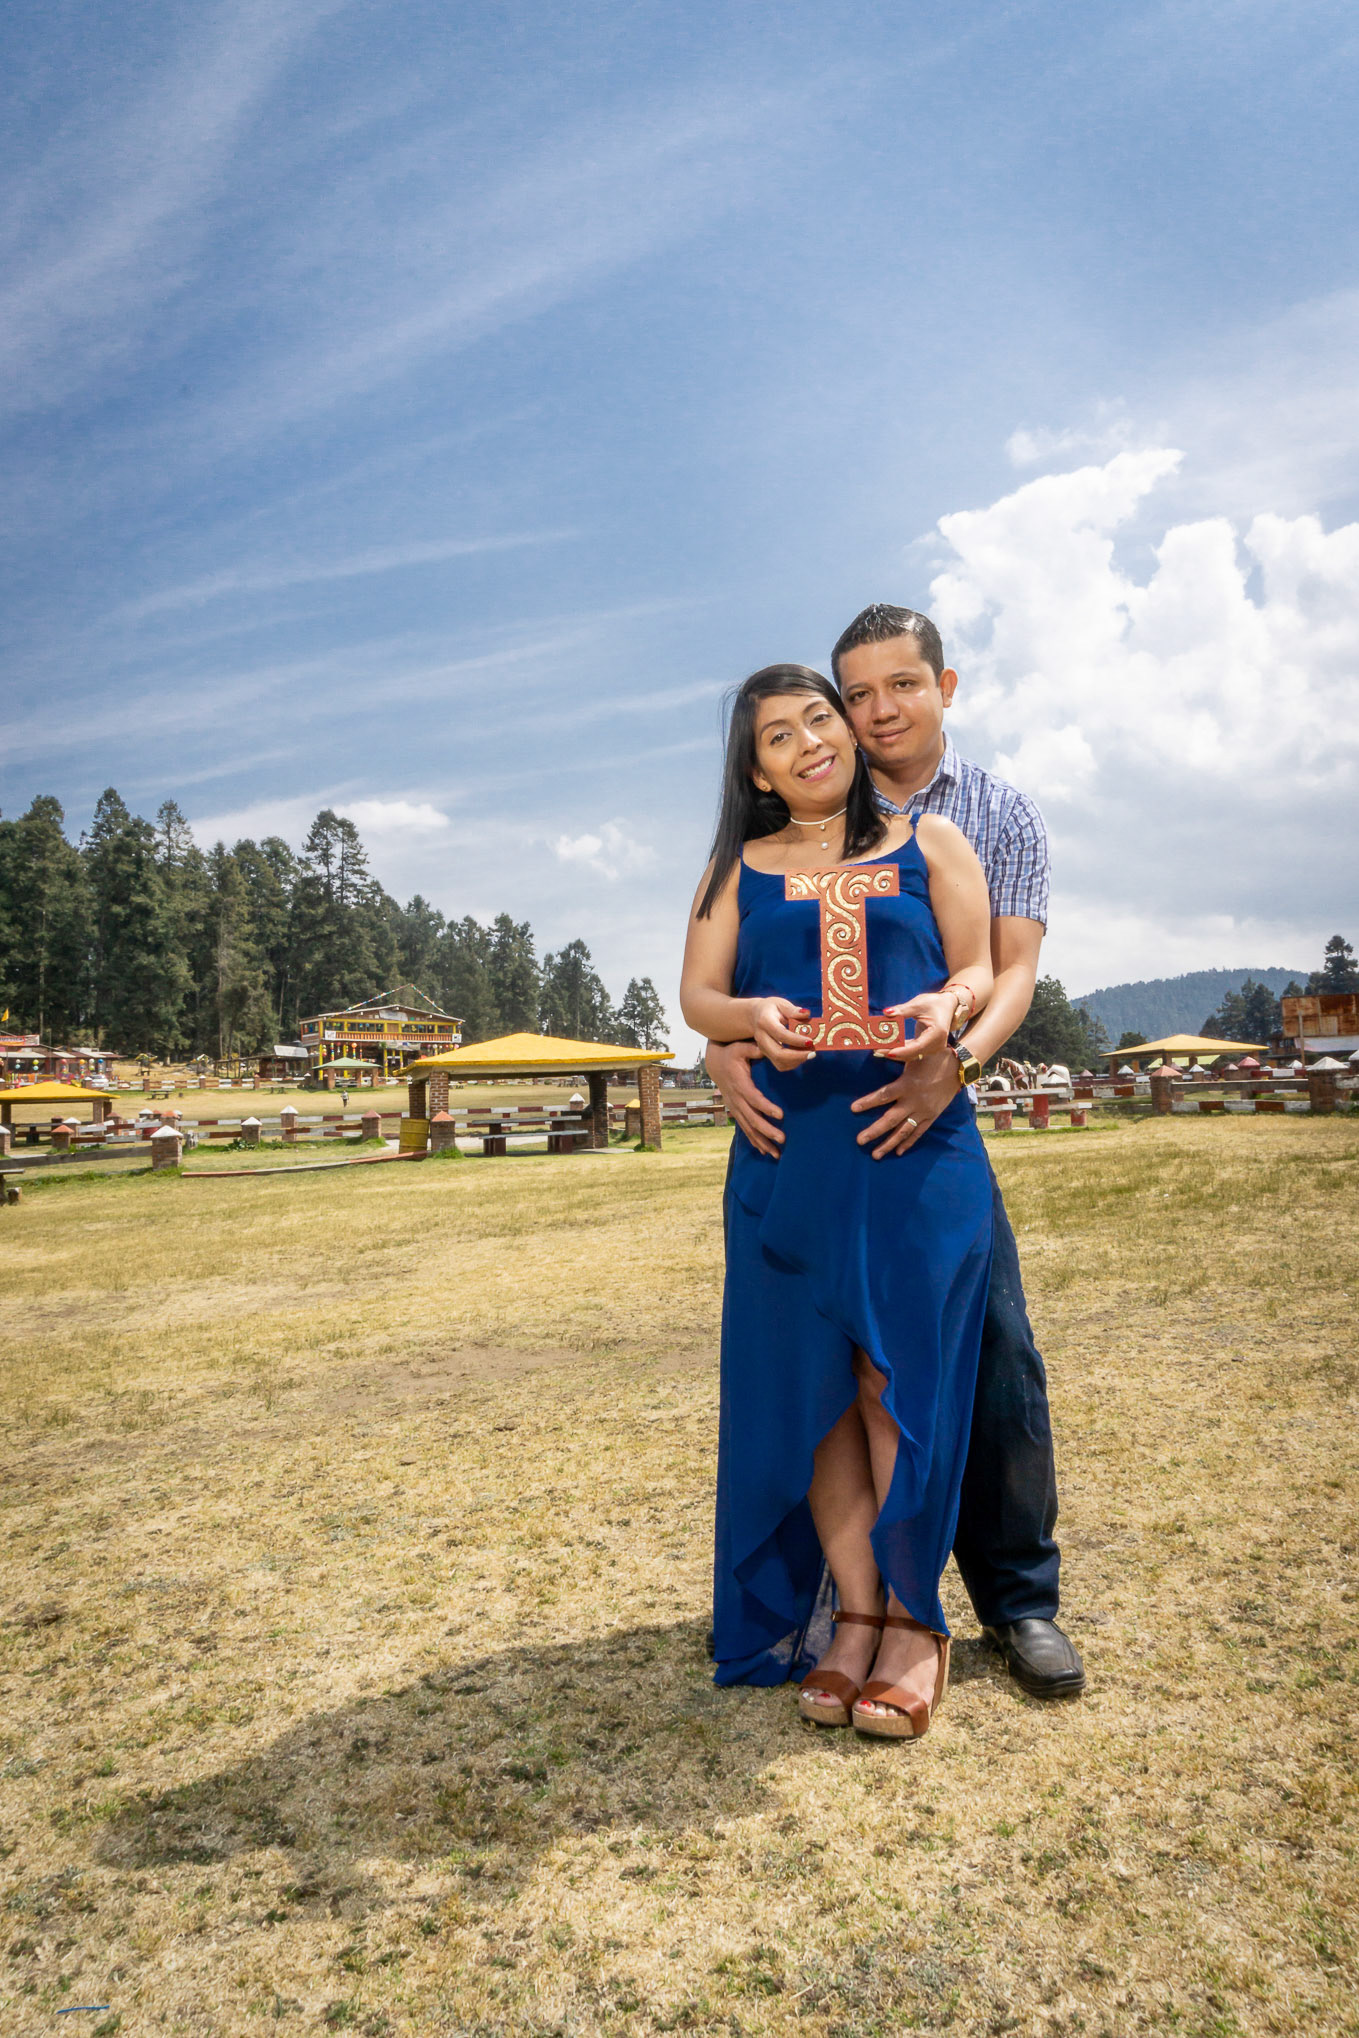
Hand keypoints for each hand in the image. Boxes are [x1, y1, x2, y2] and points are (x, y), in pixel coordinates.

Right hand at [705, 1038, 783, 1156]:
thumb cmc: (731, 1053)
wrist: (715, 1062)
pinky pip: (745, 1129)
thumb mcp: (741, 1047)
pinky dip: (754, 1140)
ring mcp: (735, 1107)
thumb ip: (754, 1049)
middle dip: (767, 1130)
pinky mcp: (736, 1111)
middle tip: (782, 1139)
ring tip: (777, 1154)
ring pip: (748, 1128)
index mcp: (740, 1084)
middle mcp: (736, 1099)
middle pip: (752, 1118)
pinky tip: (765, 1151)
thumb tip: (767, 1048)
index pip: (754, 1098)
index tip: (781, 1115)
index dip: (766, 1108)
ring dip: (762, 1141)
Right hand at [751, 997, 816, 1072]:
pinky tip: (801, 1055)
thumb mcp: (781, 1004)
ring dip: (797, 1061)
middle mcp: (762, 1037)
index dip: (796, 1040)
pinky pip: (780, 1065)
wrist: (754, 1016)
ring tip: (809, 1053)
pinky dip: (793, 1063)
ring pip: (779, 1062)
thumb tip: (806, 1014)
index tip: (810, 1041)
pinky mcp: (766, 1055)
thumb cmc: (770, 1009)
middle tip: (813, 1053)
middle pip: (778, 1053)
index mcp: (765, 1022)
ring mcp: (762, 1048)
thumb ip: (793, 1010)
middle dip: (798, 1056)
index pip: (781, 1034)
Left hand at [850, 1047, 959, 1158]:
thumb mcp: (914, 1054)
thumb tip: (877, 1051)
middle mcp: (914, 1101)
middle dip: (874, 1132)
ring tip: (875, 1155)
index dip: (867, 1102)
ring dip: (889, 1144)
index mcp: (906, 1084)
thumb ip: (897, 1056)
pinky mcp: (932, 1116)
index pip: (883, 1095)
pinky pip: (918, 1132)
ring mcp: (923, 1111)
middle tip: (859, 1141)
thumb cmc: (933, 1057)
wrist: (959, 1067)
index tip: (853, 1109)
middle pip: (890, 1120)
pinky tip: (898, 1152)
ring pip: (903, 1131)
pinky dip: (908, 1143)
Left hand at [877, 990, 958, 1064]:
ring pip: (912, 1054)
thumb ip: (902, 1010)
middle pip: (913, 1053)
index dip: (901, 1051)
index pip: (917, 1046)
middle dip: (894, 1052)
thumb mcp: (918, 1004)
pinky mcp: (927, 1047)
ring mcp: (933, 1047)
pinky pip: (912, 1051)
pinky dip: (900, 1049)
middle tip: (876, 1050)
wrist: (947, 1005)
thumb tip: (886, 1013)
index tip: (886, 1052)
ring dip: (895, 1052)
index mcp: (937, 1033)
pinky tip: (887, 1047)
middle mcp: (937, 1044)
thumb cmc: (934, 1003)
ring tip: (878, 1049)